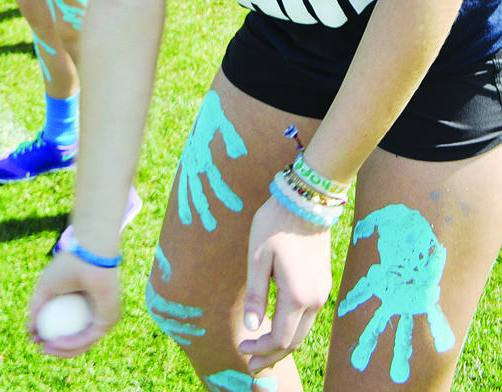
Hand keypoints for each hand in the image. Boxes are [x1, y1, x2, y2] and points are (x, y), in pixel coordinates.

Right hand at [28, 253, 119, 357]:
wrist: (86, 250)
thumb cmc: (69, 263)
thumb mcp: (46, 288)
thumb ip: (37, 308)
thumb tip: (29, 332)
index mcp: (85, 305)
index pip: (70, 329)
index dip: (52, 337)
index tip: (35, 341)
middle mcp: (96, 313)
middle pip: (77, 339)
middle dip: (57, 349)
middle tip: (40, 350)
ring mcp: (103, 317)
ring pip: (82, 342)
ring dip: (62, 350)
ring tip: (45, 348)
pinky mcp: (108, 319)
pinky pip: (87, 338)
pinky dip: (70, 343)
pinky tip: (54, 342)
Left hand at [238, 196, 331, 375]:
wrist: (306, 202)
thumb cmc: (275, 225)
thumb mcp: (257, 258)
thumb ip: (255, 295)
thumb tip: (252, 327)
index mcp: (296, 296)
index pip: (280, 338)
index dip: (260, 350)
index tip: (241, 350)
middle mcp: (315, 300)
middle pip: (294, 341)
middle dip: (272, 355)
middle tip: (251, 365)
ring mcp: (323, 292)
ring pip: (304, 330)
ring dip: (283, 343)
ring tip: (262, 350)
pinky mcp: (324, 283)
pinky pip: (309, 315)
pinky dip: (294, 328)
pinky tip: (279, 325)